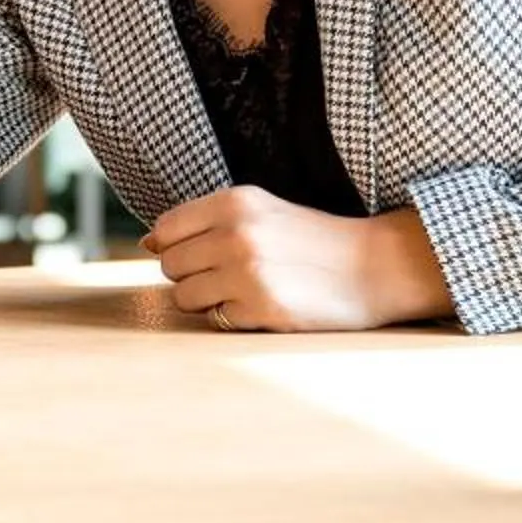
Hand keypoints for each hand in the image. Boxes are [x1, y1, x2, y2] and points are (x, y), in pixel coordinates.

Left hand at [142, 189, 456, 331]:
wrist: (373, 267)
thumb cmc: (312, 241)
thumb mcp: (262, 212)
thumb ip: (205, 222)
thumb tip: (148, 244)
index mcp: (235, 202)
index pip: (165, 229)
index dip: (175, 247)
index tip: (201, 254)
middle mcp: (237, 233)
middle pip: (170, 265)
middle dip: (191, 275)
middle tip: (229, 275)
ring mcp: (248, 272)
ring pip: (184, 296)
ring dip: (206, 300)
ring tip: (243, 291)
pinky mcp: (261, 308)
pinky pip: (214, 320)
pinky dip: (231, 318)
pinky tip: (260, 306)